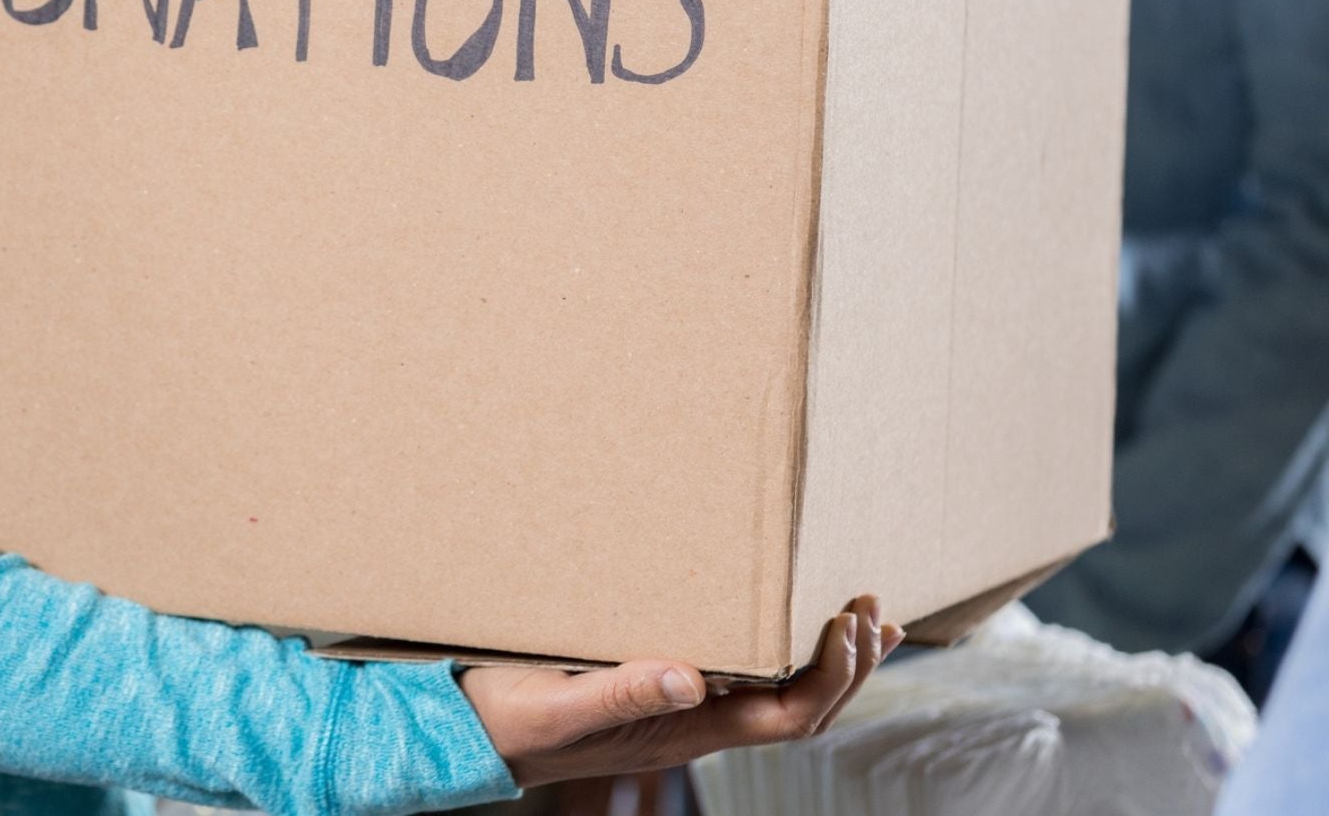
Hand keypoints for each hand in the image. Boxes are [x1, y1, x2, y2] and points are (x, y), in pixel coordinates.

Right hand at [462, 596, 898, 787]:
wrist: (465, 732)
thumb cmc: (503, 720)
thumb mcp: (554, 706)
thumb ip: (619, 694)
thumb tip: (692, 678)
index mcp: (682, 731)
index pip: (787, 716)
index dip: (830, 675)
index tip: (848, 622)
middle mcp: (694, 722)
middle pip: (801, 708)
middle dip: (849, 664)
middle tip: (874, 607)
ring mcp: (680, 708)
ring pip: (781, 693)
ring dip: (829, 660)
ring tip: (865, 616)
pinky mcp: (658, 686)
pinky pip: (743, 674)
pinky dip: (782, 648)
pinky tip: (787, 622)